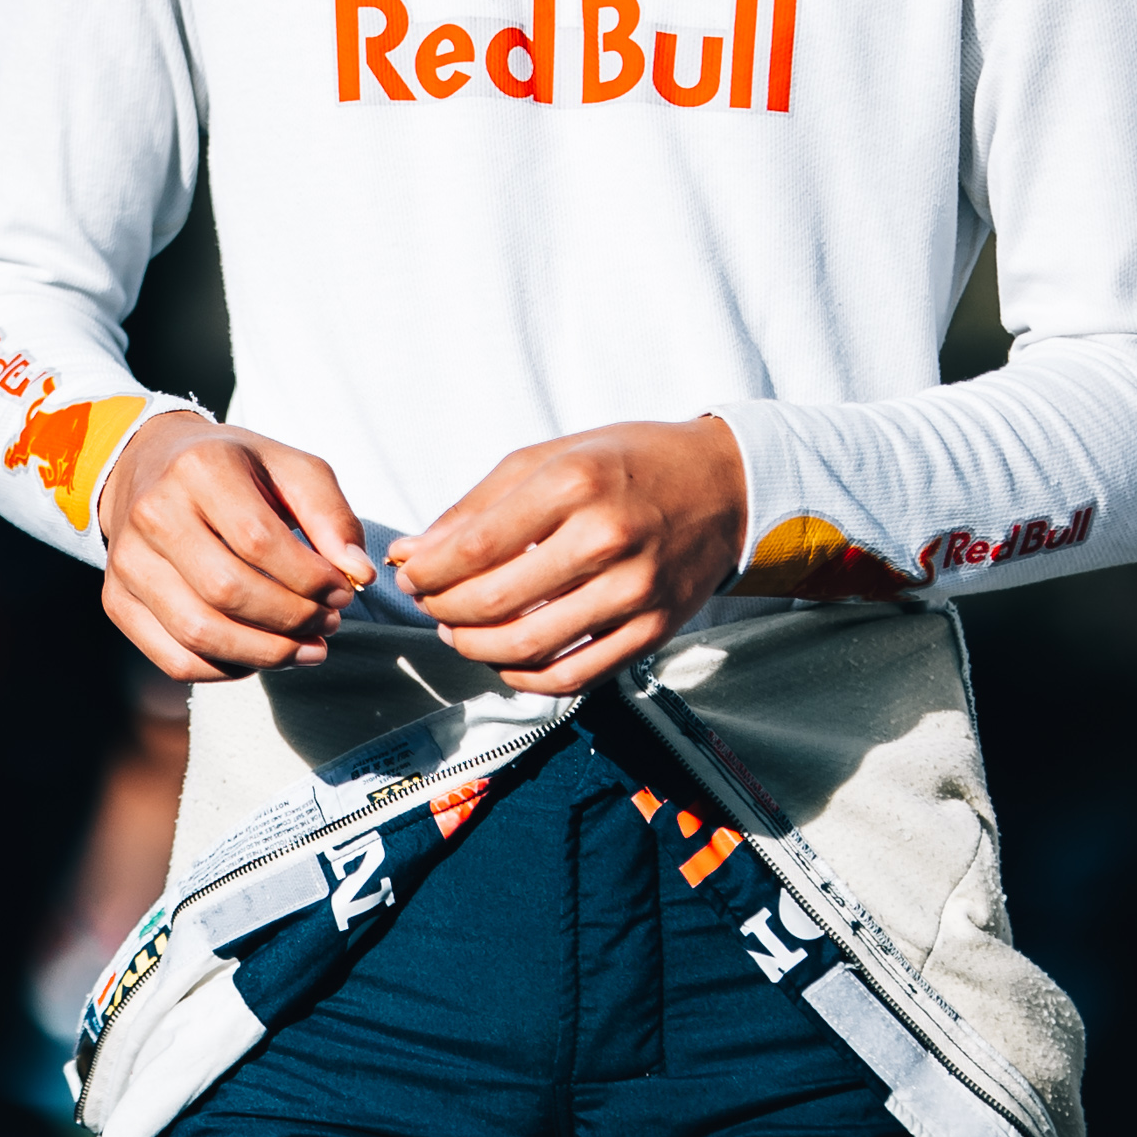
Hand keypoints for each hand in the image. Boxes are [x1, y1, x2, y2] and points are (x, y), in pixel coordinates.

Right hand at [98, 415, 379, 681]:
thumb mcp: (290, 468)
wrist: (149, 467)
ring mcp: (127, 562)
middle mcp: (153, 513)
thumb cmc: (235, 471)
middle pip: (227, 591)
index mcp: (199, 469)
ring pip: (198, 633)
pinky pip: (174, 659)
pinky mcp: (117, 602)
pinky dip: (226, 671)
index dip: (310, 579)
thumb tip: (357, 573)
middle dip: (293, 619)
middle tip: (330, 623)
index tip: (344, 591)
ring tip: (307, 649)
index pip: (258, 541)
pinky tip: (258, 656)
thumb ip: (331, 514)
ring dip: (266, 654)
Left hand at [391, 417, 747, 694]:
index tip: (410, 575)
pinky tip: (505, 660)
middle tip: (428, 604)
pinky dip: (527, 678)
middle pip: (493, 601)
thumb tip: (413, 553)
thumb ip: (475, 507)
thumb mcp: (548, 459)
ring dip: (474, 647)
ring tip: (458, 632)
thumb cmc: (627, 465)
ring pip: (528, 646)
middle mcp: (606, 539)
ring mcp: (635, 590)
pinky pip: (576, 676)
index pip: (472, 548)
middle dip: (441, 610)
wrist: (727, 486)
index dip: (425, 572)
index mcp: (573, 485)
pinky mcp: (655, 629)